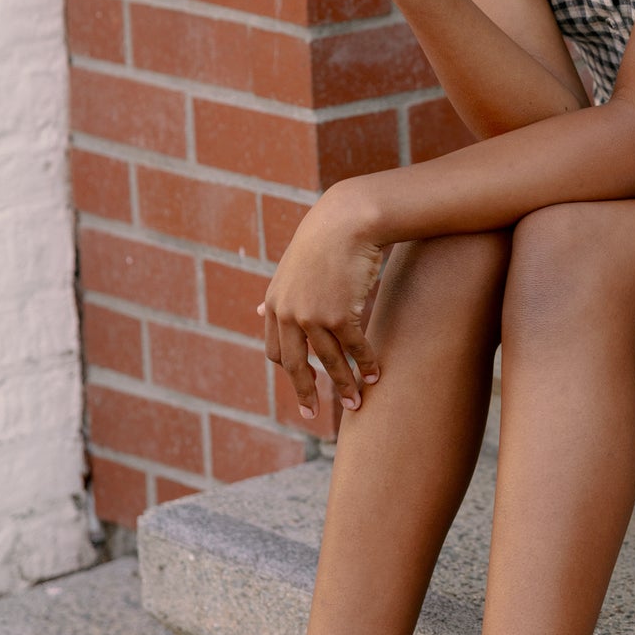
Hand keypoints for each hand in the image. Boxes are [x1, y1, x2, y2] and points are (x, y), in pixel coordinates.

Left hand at [258, 180, 388, 418]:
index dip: (290, 371)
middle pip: (295, 364)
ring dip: (344, 384)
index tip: (304, 387)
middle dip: (306, 391)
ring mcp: (312, 316)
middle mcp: (287, 313)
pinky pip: (353, 348)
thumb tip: (259, 311)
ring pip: (329, 361)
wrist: (347, 220)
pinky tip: (375, 374)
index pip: (276, 350)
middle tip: (314, 413)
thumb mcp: (292, 268)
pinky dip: (365, 364)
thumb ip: (279, 295)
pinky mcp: (338, 315)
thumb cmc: (324, 241)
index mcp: (274, 303)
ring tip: (357, 401)